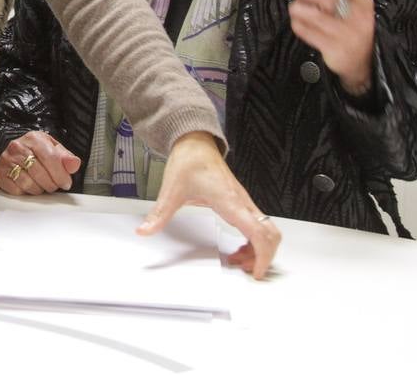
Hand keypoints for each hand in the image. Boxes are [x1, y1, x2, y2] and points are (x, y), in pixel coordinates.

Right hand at [0, 131, 81, 194]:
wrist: (15, 152)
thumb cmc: (36, 151)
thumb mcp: (53, 149)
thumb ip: (66, 158)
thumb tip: (74, 164)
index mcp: (34, 138)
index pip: (50, 158)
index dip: (61, 174)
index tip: (66, 183)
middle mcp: (17, 147)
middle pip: (40, 173)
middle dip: (51, 184)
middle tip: (54, 185)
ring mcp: (7, 160)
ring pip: (29, 184)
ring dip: (39, 189)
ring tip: (41, 184)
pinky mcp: (0, 174)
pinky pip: (17, 190)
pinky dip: (26, 192)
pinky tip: (29, 185)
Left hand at [137, 132, 280, 278]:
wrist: (195, 143)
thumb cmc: (189, 161)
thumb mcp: (172, 190)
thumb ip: (159, 214)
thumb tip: (145, 231)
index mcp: (230, 202)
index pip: (259, 233)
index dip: (263, 256)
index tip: (256, 273)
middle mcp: (242, 202)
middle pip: (271, 234)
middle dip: (264, 256)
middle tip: (246, 270)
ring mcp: (244, 202)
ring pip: (267, 229)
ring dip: (258, 249)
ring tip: (237, 260)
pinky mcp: (241, 201)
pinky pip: (258, 224)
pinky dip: (254, 239)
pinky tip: (237, 246)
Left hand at [289, 0, 374, 94]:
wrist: (360, 60)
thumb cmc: (349, 22)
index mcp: (364, 0)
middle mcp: (360, 17)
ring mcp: (348, 35)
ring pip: (313, 15)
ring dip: (297, 8)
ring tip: (296, 7)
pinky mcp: (334, 50)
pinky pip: (307, 32)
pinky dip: (297, 24)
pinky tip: (299, 22)